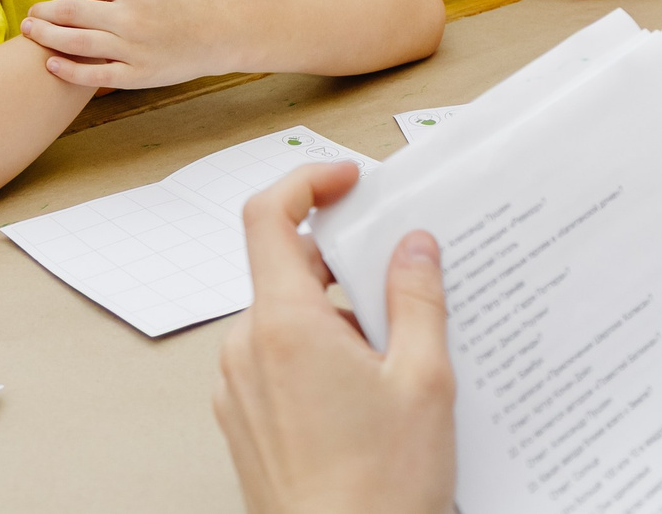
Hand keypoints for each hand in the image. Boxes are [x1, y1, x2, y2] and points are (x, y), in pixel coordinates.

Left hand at [20, 0, 232, 88]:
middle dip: (43, 13)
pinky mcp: (138, 75)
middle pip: (71, 12)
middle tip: (29, 15)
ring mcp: (133, 49)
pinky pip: (94, 76)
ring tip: (30, 34)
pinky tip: (51, 64)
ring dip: (46, 37)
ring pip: (76, 43)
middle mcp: (130, 17)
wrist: (222, 32)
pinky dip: (68, 70)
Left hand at [215, 165, 454, 513]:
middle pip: (287, 271)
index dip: (307, 182)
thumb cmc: (378, 492)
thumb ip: (417, 299)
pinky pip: (278, 364)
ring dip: (336, 320)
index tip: (348, 180)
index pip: (268, 216)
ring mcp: (237, 389)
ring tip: (398, 360)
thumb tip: (413, 245)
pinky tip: (369, 395)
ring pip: (286, 321)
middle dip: (345, 269)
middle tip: (404, 284)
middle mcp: (245, 350)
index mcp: (284, 326)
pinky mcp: (244, 422)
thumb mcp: (423, 382)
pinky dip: (319, 359)